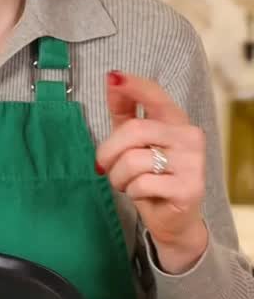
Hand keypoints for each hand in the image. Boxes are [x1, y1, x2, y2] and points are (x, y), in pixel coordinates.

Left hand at [95, 72, 207, 272]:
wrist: (174, 220)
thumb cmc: (151, 176)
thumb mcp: (134, 142)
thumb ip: (125, 112)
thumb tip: (112, 79)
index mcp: (175, 120)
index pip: (155, 95)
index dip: (133, 86)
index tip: (112, 78)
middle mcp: (189, 136)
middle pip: (134, 131)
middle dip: (108, 151)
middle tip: (104, 166)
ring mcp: (193, 162)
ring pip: (133, 160)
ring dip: (118, 176)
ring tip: (126, 183)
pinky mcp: (189, 187)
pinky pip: (142, 183)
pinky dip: (132, 191)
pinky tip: (142, 194)